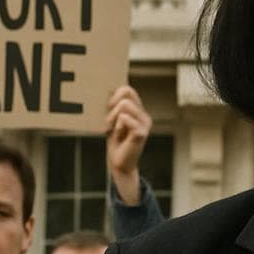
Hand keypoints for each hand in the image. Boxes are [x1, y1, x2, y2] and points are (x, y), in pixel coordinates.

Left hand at [106, 85, 151, 205]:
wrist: (119, 164)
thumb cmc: (115, 142)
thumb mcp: (113, 121)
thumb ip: (114, 107)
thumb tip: (108, 90)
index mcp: (139, 111)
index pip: (127, 90)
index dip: (114, 96)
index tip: (108, 110)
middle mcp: (144, 115)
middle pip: (125, 94)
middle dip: (112, 107)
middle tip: (110, 123)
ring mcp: (145, 123)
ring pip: (124, 105)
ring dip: (112, 118)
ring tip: (114, 131)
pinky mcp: (141, 132)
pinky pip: (124, 118)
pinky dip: (116, 127)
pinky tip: (119, 136)